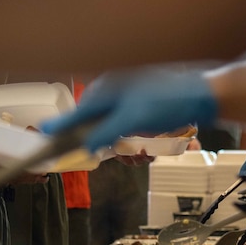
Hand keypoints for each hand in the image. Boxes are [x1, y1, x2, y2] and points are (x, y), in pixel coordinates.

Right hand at [40, 68, 217, 151]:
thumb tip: (84, 146)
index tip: (43, 135)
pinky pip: (131, 133)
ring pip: (116, 135)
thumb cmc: (169, 102)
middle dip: (114, 146)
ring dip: (132, 148)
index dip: (62, 127)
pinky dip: (141, 144)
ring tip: (151, 150)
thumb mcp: (132, 119)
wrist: (203, 95)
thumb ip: (105, 132)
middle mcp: (113, 94)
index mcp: (105, 90)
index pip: (77, 113)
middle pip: (97, 129)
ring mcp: (127, 103)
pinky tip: (156, 145)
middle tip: (132, 154)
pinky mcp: (141, 111)